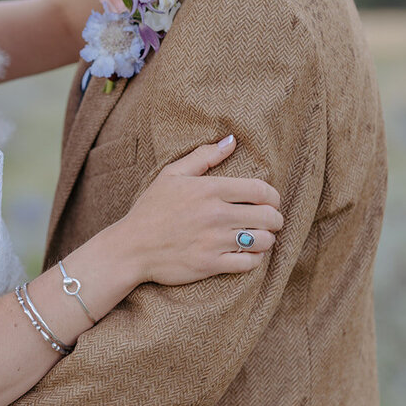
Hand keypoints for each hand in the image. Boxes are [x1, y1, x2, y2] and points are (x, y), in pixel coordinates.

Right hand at [118, 136, 283, 285]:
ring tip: (258, 238)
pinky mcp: (211, 264)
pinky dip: (253, 259)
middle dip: (275, 219)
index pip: (261, 190)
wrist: (130, 248)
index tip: (271, 202)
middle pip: (268, 216)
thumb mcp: (171, 175)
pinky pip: (249, 263)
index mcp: (209, 189)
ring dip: (265, 240)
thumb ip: (203, 156)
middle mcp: (215, 214)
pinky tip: (245, 254)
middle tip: (270, 222)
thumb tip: (232, 141)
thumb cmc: (151, 210)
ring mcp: (214, 241)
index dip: (273, 196)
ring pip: (263, 241)